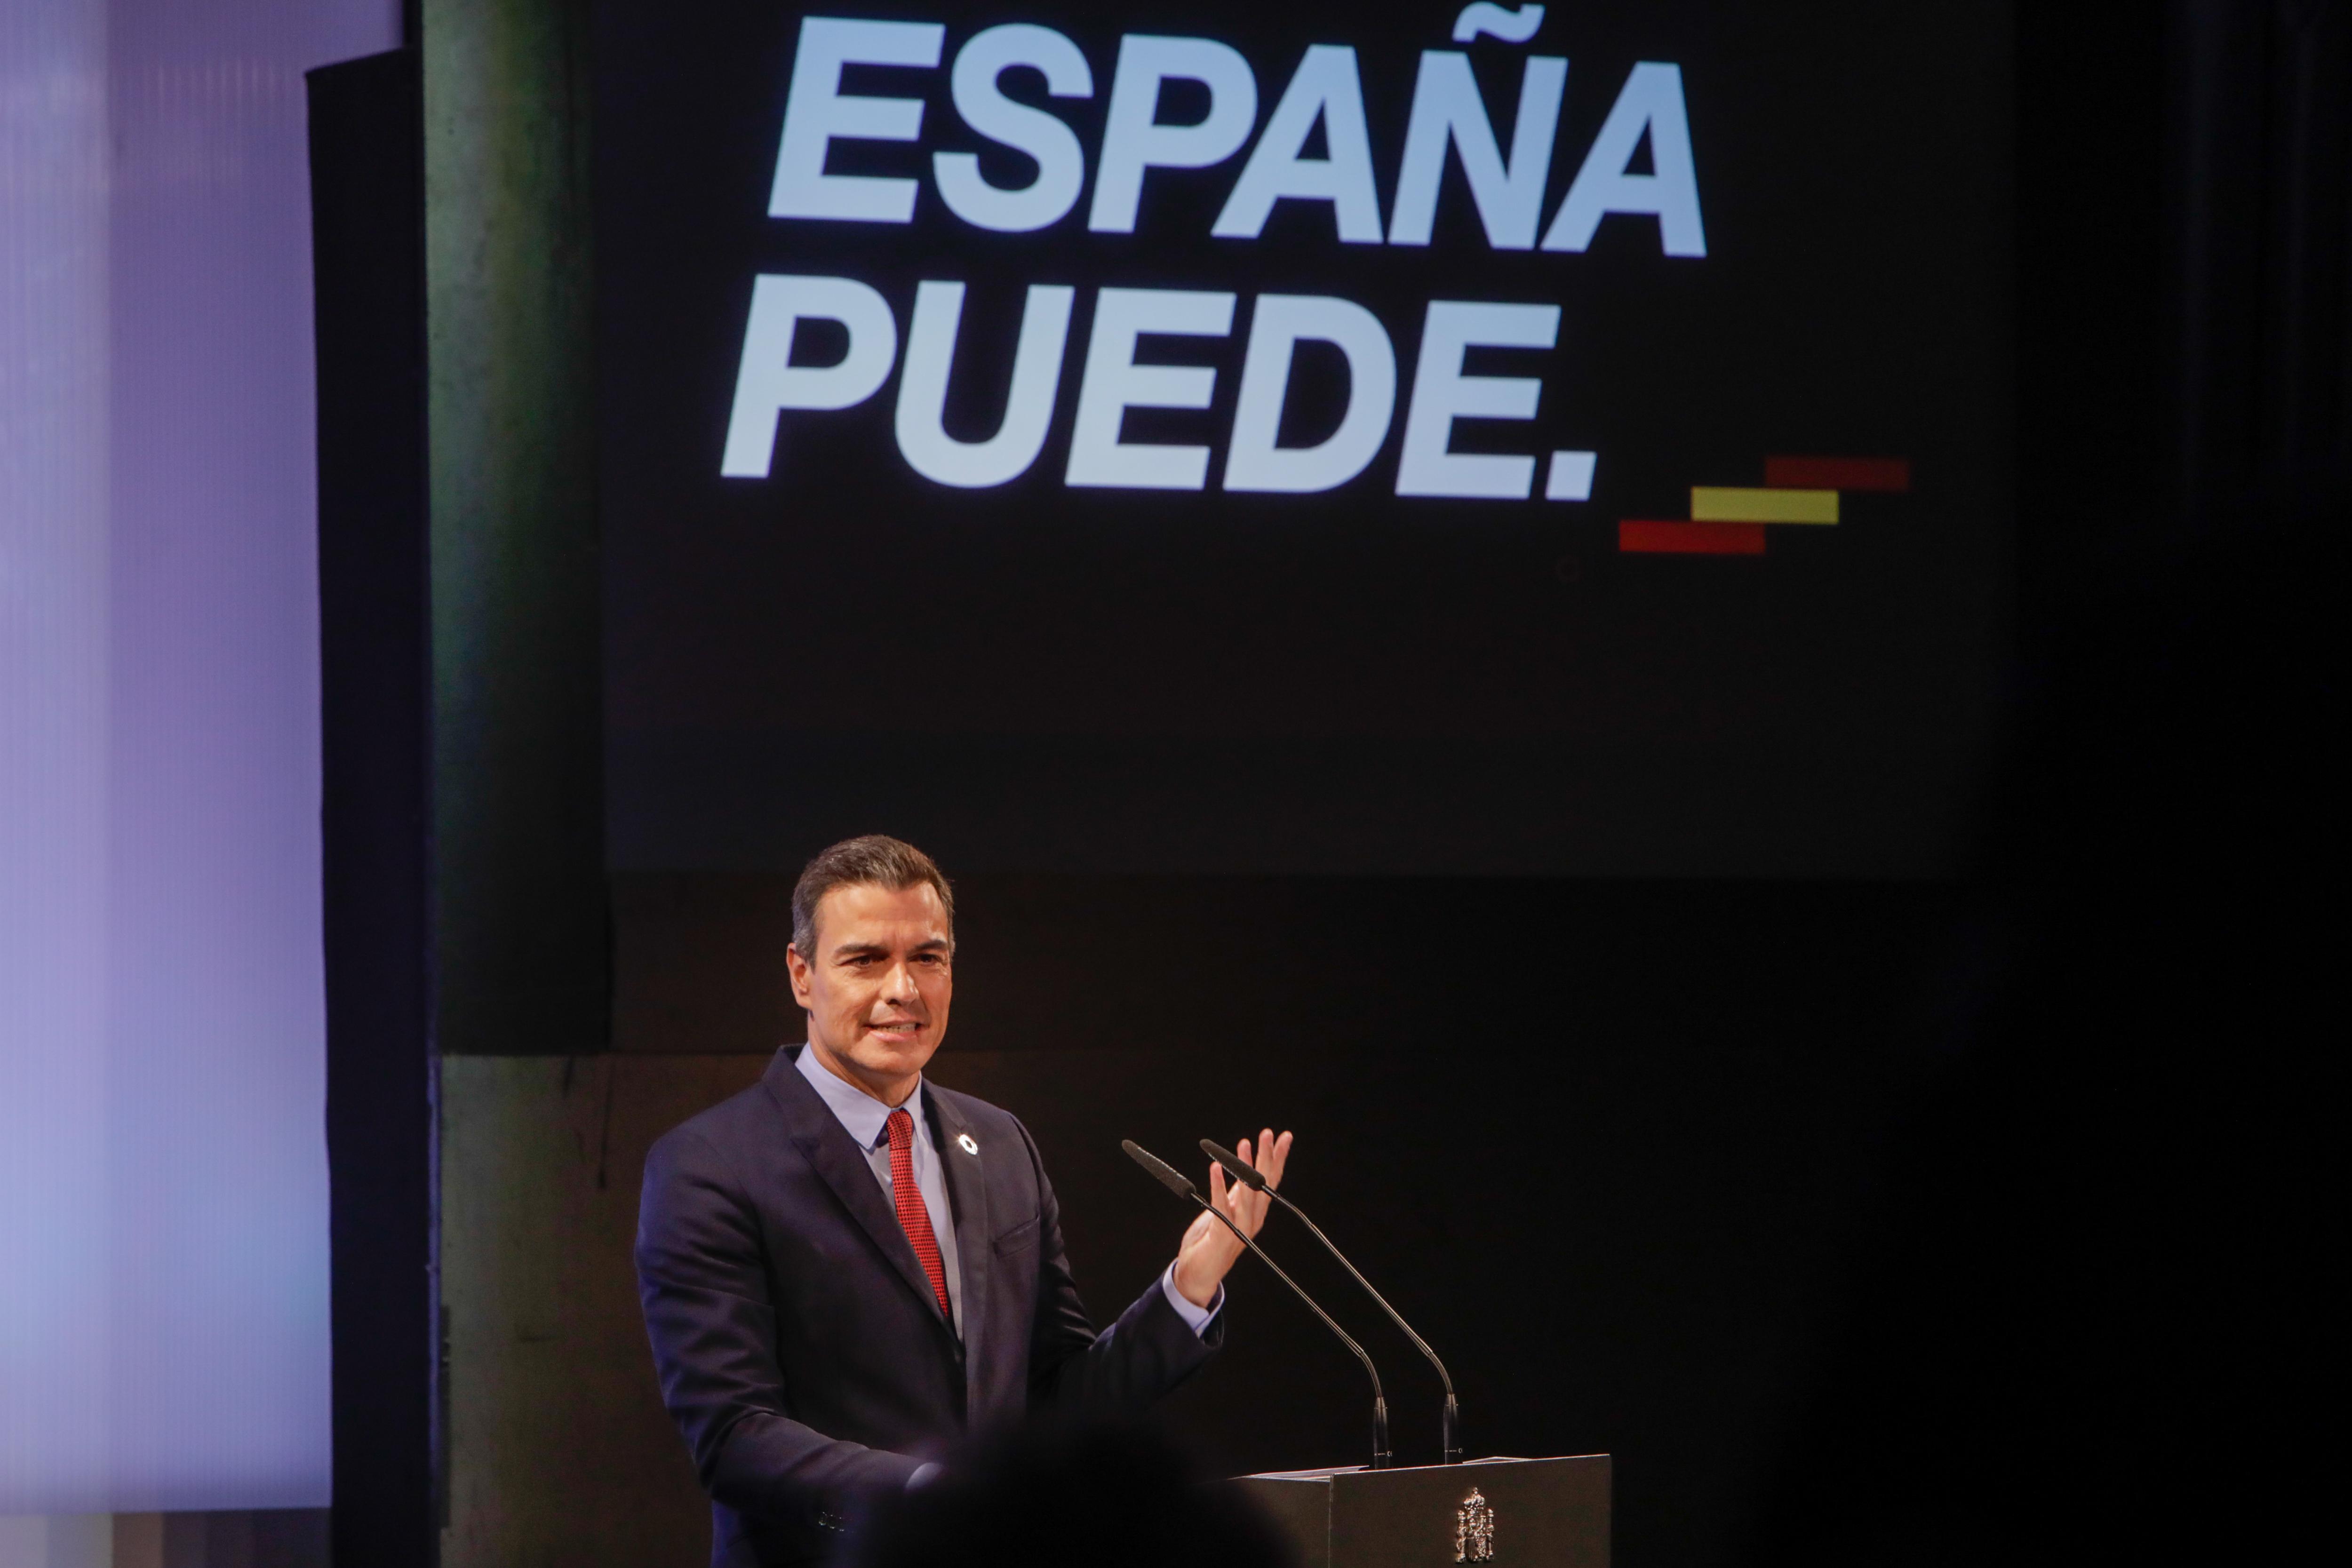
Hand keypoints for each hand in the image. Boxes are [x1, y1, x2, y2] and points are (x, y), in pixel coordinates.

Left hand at [1170, 1128, 1292, 1308]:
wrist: (1198, 1274)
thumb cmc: (1211, 1241)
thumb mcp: (1226, 1211)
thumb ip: (1236, 1193)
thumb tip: (1244, 1170)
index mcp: (1255, 1212)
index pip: (1271, 1181)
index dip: (1278, 1158)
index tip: (1284, 1137)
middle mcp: (1252, 1220)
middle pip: (1263, 1184)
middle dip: (1266, 1157)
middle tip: (1267, 1133)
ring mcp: (1239, 1229)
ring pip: (1247, 1194)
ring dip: (1246, 1167)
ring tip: (1244, 1144)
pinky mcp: (1222, 1235)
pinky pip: (1221, 1207)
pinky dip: (1218, 1186)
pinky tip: (1215, 1168)